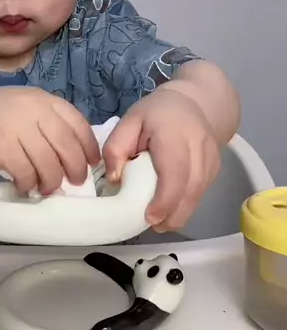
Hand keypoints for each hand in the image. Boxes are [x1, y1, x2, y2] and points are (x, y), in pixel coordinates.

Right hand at [0, 87, 99, 195]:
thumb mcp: (24, 105)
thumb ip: (48, 120)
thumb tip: (75, 152)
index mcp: (43, 99)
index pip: (77, 123)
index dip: (89, 147)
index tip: (92, 163)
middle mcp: (33, 109)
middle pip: (67, 145)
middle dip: (75, 169)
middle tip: (74, 182)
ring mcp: (17, 127)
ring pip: (48, 162)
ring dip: (51, 181)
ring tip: (46, 188)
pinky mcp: (1, 147)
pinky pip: (25, 172)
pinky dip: (28, 184)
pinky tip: (24, 186)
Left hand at [103, 88, 220, 230]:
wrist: (192, 102)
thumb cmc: (156, 114)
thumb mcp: (129, 122)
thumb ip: (116, 148)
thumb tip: (115, 179)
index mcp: (174, 134)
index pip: (175, 172)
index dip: (165, 199)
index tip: (150, 217)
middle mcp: (199, 147)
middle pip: (191, 190)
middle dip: (173, 215)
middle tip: (153, 226)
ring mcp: (211, 159)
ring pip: (198, 195)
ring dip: (180, 214)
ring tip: (160, 222)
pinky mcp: (215, 169)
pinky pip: (201, 192)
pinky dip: (187, 204)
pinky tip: (172, 207)